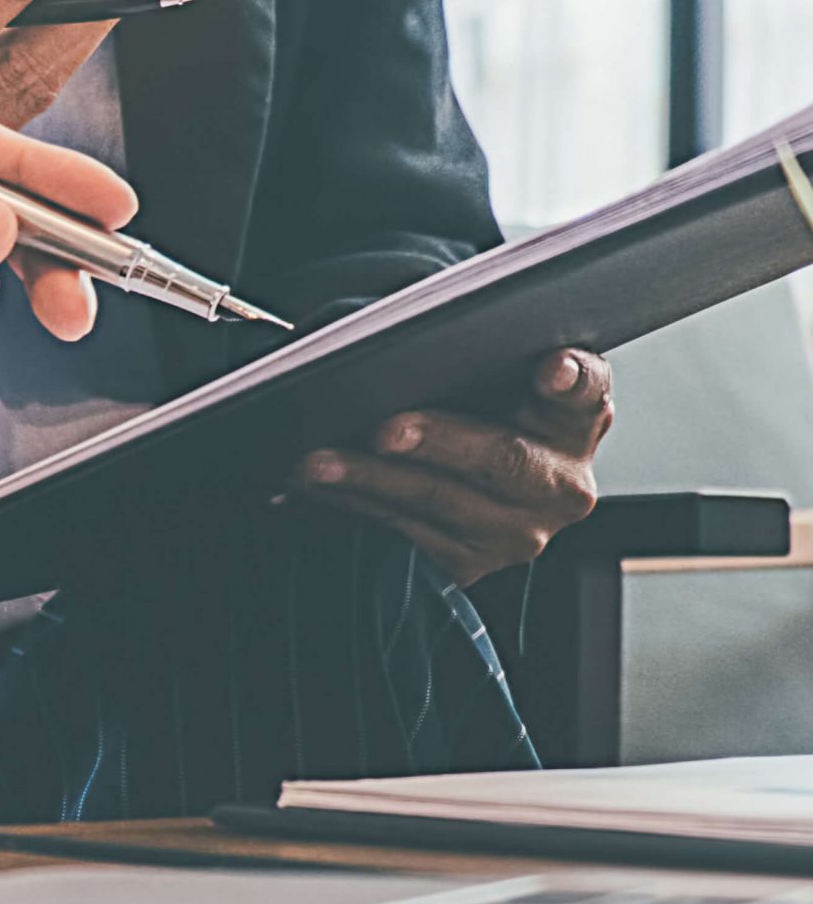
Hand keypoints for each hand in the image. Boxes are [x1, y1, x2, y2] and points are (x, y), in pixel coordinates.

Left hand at [290, 349, 613, 587]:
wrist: (467, 474)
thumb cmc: (478, 404)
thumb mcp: (495, 374)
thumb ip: (490, 350)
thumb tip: (435, 338)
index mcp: (579, 420)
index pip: (587, 390)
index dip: (570, 378)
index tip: (549, 368)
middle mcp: (562, 485)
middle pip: (502, 458)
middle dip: (438, 441)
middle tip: (384, 429)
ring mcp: (518, 534)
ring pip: (440, 504)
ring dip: (369, 481)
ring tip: (317, 461)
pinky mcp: (471, 565)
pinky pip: (406, 535)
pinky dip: (355, 506)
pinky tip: (316, 487)